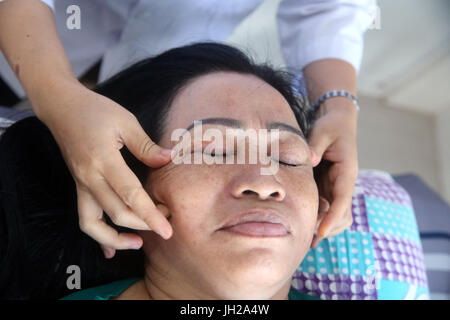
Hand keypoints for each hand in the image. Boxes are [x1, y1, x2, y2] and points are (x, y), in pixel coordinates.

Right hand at [35, 79, 172, 257]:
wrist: (62, 108)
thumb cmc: (95, 110)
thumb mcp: (125, 121)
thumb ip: (146, 145)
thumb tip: (169, 160)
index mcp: (103, 160)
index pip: (130, 195)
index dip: (149, 215)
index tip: (167, 230)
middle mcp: (89, 178)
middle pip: (116, 213)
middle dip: (143, 224)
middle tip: (166, 221)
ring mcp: (81, 185)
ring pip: (93, 225)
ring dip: (116, 239)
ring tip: (139, 243)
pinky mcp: (79, 188)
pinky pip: (85, 219)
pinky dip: (98, 236)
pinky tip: (110, 249)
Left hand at [308, 97, 357, 247]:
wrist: (338, 122)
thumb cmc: (332, 127)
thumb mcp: (323, 131)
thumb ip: (315, 146)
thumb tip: (310, 160)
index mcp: (346, 172)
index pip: (342, 199)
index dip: (333, 217)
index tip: (322, 232)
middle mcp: (344, 183)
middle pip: (342, 214)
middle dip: (328, 227)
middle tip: (307, 239)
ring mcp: (337, 187)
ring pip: (337, 215)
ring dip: (325, 226)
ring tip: (307, 239)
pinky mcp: (329, 187)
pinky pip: (328, 208)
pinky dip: (320, 219)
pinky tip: (307, 228)